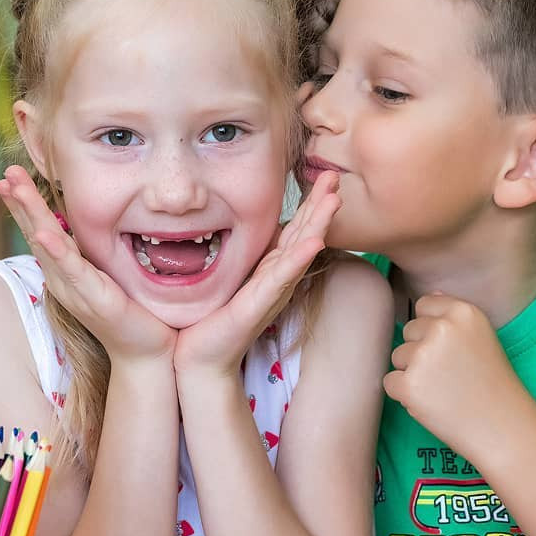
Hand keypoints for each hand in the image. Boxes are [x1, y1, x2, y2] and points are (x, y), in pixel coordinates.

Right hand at [0, 165, 175, 364]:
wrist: (145, 353)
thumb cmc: (132, 314)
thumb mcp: (110, 276)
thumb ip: (97, 256)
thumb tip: (101, 227)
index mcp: (67, 272)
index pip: (42, 231)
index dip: (26, 206)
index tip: (12, 178)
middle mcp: (63, 279)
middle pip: (37, 232)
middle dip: (21, 202)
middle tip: (5, 173)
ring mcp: (75, 290)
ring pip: (48, 244)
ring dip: (31, 214)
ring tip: (14, 188)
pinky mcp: (94, 299)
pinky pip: (72, 270)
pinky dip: (56, 250)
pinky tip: (43, 232)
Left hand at [172, 171, 341, 377]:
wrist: (200, 359)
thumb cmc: (210, 320)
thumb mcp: (227, 277)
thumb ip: (239, 255)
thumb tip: (233, 223)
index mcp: (269, 269)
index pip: (294, 230)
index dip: (310, 204)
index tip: (323, 177)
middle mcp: (277, 278)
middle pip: (304, 234)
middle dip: (321, 205)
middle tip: (335, 177)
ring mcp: (272, 291)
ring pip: (300, 250)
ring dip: (319, 224)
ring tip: (334, 200)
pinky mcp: (260, 304)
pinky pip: (282, 277)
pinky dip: (299, 258)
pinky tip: (314, 242)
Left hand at [383, 294, 523, 458]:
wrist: (502, 427)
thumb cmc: (493, 384)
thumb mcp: (482, 336)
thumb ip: (454, 314)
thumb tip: (432, 295)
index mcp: (463, 312)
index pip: (424, 306)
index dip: (432, 330)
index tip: (449, 350)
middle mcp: (442, 328)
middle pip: (409, 331)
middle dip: (421, 352)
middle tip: (449, 375)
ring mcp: (423, 356)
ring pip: (398, 357)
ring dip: (412, 374)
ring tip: (443, 390)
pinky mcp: (409, 384)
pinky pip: (391, 382)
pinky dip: (405, 395)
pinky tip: (432, 403)